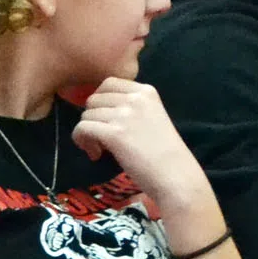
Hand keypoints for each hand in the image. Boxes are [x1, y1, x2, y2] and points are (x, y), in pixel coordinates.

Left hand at [70, 79, 215, 220]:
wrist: (175, 175)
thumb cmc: (163, 152)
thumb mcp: (151, 117)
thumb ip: (130, 108)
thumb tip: (96, 107)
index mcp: (146, 91)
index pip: (108, 83)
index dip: (100, 101)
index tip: (105, 119)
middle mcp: (136, 98)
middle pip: (93, 99)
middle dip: (92, 118)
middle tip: (101, 138)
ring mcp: (125, 115)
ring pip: (86, 115)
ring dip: (87, 133)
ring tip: (100, 149)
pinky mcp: (114, 133)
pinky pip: (82, 128)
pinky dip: (82, 141)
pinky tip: (96, 154)